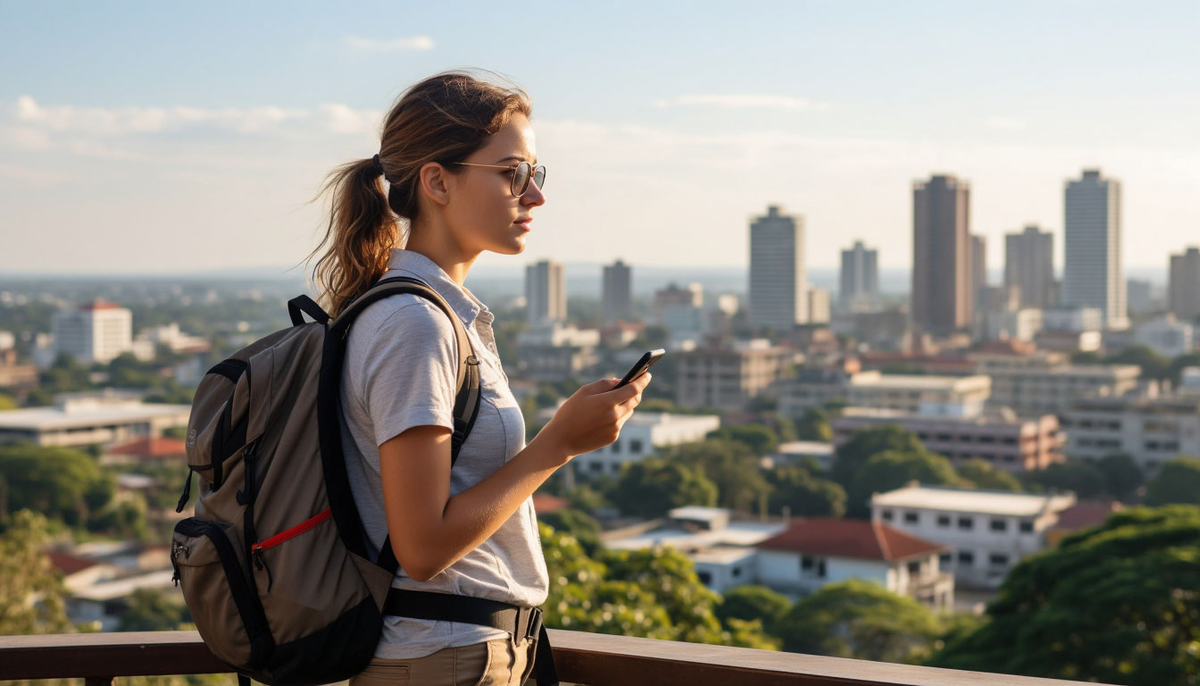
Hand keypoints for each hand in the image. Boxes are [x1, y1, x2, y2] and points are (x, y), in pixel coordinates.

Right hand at [532, 372, 652, 462]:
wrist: (561, 440)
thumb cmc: (571, 411)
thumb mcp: (584, 391)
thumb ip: (605, 384)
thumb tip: (621, 381)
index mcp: (607, 402)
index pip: (633, 389)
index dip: (642, 381)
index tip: (647, 374)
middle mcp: (615, 416)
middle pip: (634, 400)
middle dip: (636, 392)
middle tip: (635, 386)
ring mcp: (615, 428)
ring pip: (628, 412)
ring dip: (625, 405)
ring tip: (616, 400)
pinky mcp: (613, 437)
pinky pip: (620, 423)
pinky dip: (617, 416)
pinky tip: (605, 416)